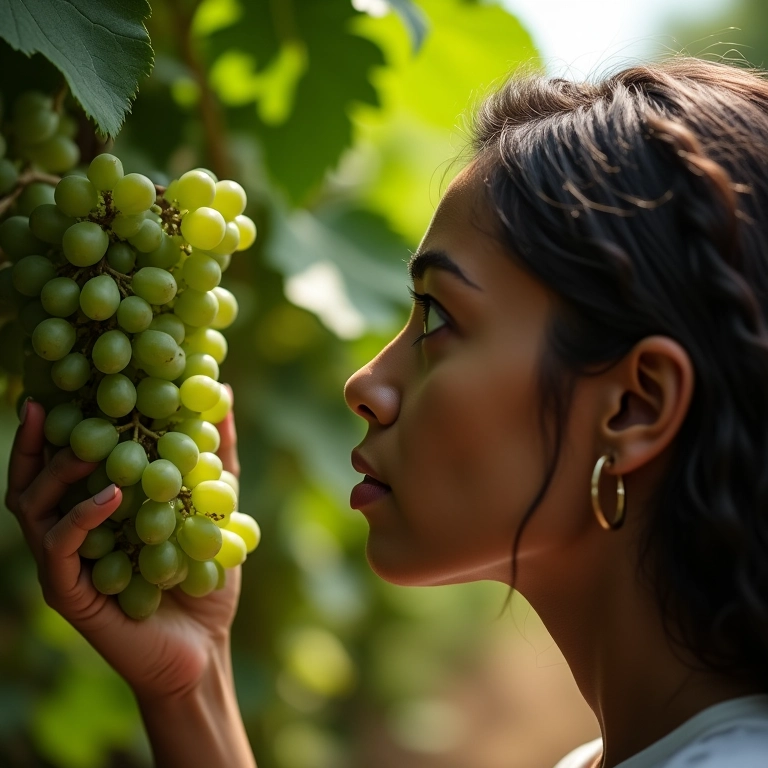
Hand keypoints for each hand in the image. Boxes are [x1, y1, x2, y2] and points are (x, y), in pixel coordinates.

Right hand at [5, 390, 242, 700]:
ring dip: (55, 473)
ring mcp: (65, 565)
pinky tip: (110, 494)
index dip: (54, 425)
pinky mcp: (70, 594)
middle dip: (35, 442)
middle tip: (46, 405)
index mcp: (94, 512)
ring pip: (33, 511)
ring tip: (87, 446)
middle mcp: (70, 534)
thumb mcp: (216, 506)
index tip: (60, 384)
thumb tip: (223, 394)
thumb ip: (216, 455)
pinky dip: (81, 517)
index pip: (60, 462)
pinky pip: (62, 548)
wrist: (204, 647)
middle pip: (30, 481)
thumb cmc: (204, 577)